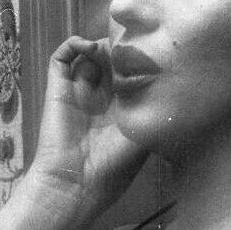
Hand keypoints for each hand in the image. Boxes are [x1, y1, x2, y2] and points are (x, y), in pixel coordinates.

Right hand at [29, 35, 147, 217]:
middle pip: (111, 59)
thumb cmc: (112, 167)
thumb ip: (154, 111)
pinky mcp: (57, 87)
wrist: (75, 184)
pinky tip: (89, 47)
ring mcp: (78, 89)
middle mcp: (100, 96)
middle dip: (122, 48)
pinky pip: (60, 57)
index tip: (153, 49)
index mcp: (121, 109)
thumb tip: (173, 86)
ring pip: (88, 53)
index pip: (131, 73)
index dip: (140, 59)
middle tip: (133, 44)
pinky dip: (73, 44)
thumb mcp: (144, 138)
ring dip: (101, 44)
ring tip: (112, 48)